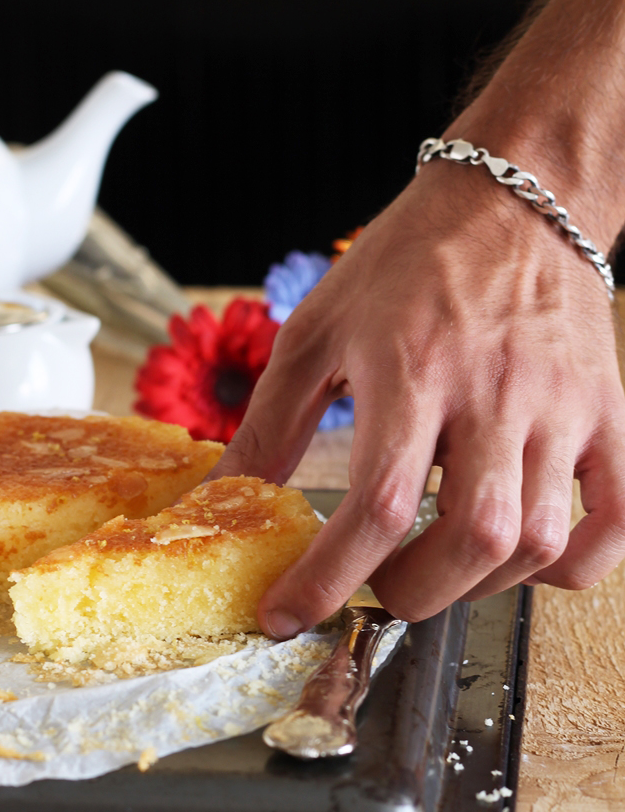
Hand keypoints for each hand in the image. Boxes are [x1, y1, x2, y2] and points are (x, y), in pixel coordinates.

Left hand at [207, 161, 624, 636]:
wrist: (514, 198)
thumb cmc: (409, 260)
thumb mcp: (317, 329)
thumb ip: (269, 421)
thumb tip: (225, 496)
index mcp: (413, 369)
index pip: (379, 503)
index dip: (328, 577)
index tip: (289, 613)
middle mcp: (495, 393)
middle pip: (471, 539)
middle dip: (409, 593)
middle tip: (374, 586)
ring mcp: (561, 407)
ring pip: (537, 540)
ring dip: (477, 585)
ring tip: (434, 568)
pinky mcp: (606, 411)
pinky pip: (617, 517)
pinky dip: (575, 563)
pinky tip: (525, 558)